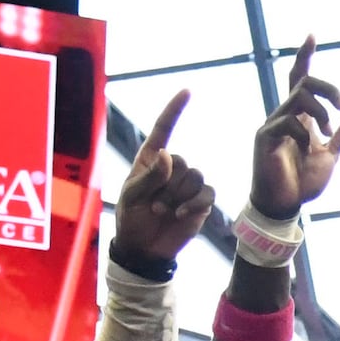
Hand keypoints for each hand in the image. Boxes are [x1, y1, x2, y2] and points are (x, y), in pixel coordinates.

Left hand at [110, 90, 215, 266]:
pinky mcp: (200, 203)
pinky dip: (194, 203)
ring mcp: (187, 185)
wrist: (145, 249)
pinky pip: (207, 194)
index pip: (164, 129)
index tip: (187, 91)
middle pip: (182, 161)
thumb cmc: (132, 219)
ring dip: (179, 196)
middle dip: (169, 185)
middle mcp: (171, 169)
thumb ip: (150, 175)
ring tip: (164, 212)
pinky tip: (181, 214)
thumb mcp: (132, 196)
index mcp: (150, 159)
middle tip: (155, 205)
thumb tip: (167, 154)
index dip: (175, 110)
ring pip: (196, 177)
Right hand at [245, 42, 339, 223]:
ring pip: (297, 99)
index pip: (299, 78)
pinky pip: (286, 123)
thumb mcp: (330, 157)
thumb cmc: (303, 182)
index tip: (312, 35)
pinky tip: (307, 150)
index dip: (304, 57)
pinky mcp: (265, 139)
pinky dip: (303, 134)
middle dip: (327, 87)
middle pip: (302, 81)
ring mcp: (273, 125)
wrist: (285, 206)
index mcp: (298, 117)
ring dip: (320, 112)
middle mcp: (284, 115)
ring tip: (328, 134)